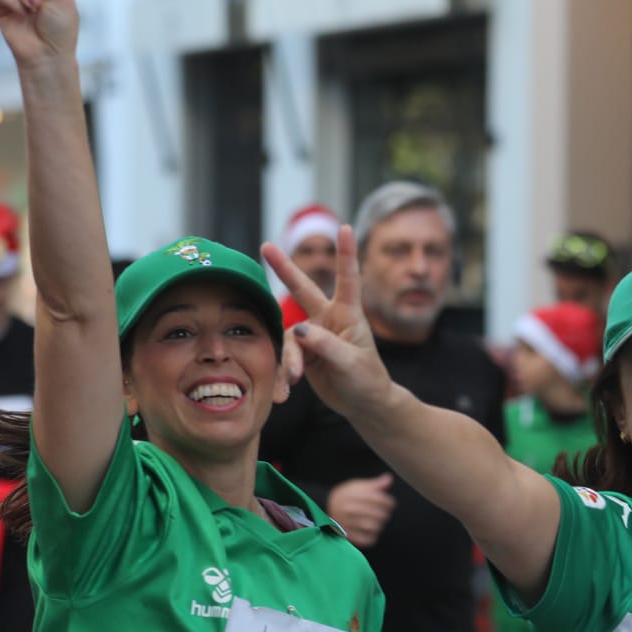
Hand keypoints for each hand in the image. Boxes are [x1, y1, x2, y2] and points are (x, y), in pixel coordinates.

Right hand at [264, 226, 393, 417]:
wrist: (363, 404)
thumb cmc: (366, 380)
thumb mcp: (350, 363)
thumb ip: (326, 345)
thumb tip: (300, 330)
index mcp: (348, 315)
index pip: (347, 279)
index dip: (346, 253)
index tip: (345, 227)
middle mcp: (328, 319)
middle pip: (303, 289)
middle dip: (284, 268)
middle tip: (266, 246)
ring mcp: (314, 335)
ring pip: (290, 338)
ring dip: (289, 359)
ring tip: (294, 379)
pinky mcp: (303, 354)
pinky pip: (285, 357)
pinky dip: (283, 374)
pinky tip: (285, 392)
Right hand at [327, 473, 395, 547]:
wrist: (324, 508)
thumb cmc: (345, 496)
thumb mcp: (357, 486)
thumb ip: (375, 484)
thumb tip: (389, 478)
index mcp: (352, 495)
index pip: (377, 499)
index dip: (388, 502)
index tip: (391, 504)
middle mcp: (348, 508)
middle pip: (376, 513)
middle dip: (385, 514)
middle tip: (385, 514)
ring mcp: (347, 523)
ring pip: (372, 527)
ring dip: (379, 525)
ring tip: (379, 522)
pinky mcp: (347, 535)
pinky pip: (366, 540)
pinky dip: (372, 537)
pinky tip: (372, 532)